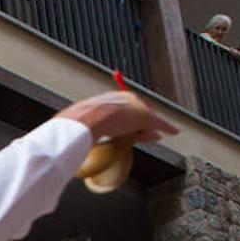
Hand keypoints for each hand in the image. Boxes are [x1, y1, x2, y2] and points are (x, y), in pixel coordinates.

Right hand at [56, 91, 178, 143]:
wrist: (82, 122)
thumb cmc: (71, 126)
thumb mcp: (72, 128)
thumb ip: (75, 134)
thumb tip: (65, 142)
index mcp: (105, 99)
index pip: (121, 107)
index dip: (126, 120)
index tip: (128, 128)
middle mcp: (121, 98)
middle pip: (136, 111)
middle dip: (142, 123)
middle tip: (148, 134)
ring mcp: (132, 107)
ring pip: (146, 118)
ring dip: (152, 127)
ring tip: (159, 133)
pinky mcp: (143, 117)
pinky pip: (158, 122)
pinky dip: (167, 127)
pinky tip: (174, 131)